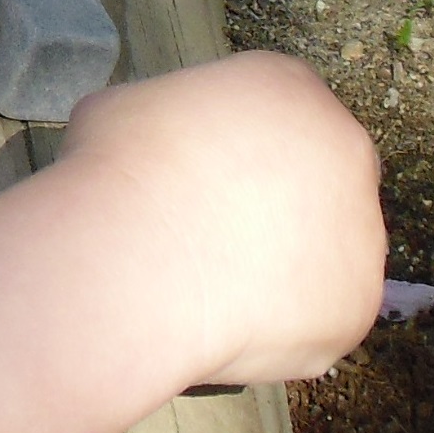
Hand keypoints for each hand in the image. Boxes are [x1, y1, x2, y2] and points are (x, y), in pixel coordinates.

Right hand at [0, 51, 384, 432]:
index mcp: (278, 86)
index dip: (213, 172)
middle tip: (174, 267)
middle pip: (300, 191)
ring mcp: (355, 228)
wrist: (125, 251)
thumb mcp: (100, 125)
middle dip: (247, 224)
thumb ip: (123, 133)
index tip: (174, 214)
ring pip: (309, 259)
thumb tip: (77, 153)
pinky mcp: (352, 306)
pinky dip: (267, 338)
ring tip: (179, 314)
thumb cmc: (91, 178)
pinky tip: (206, 346)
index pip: (265, 122)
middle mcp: (336, 147)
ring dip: (257, 283)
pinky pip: (308, 323)